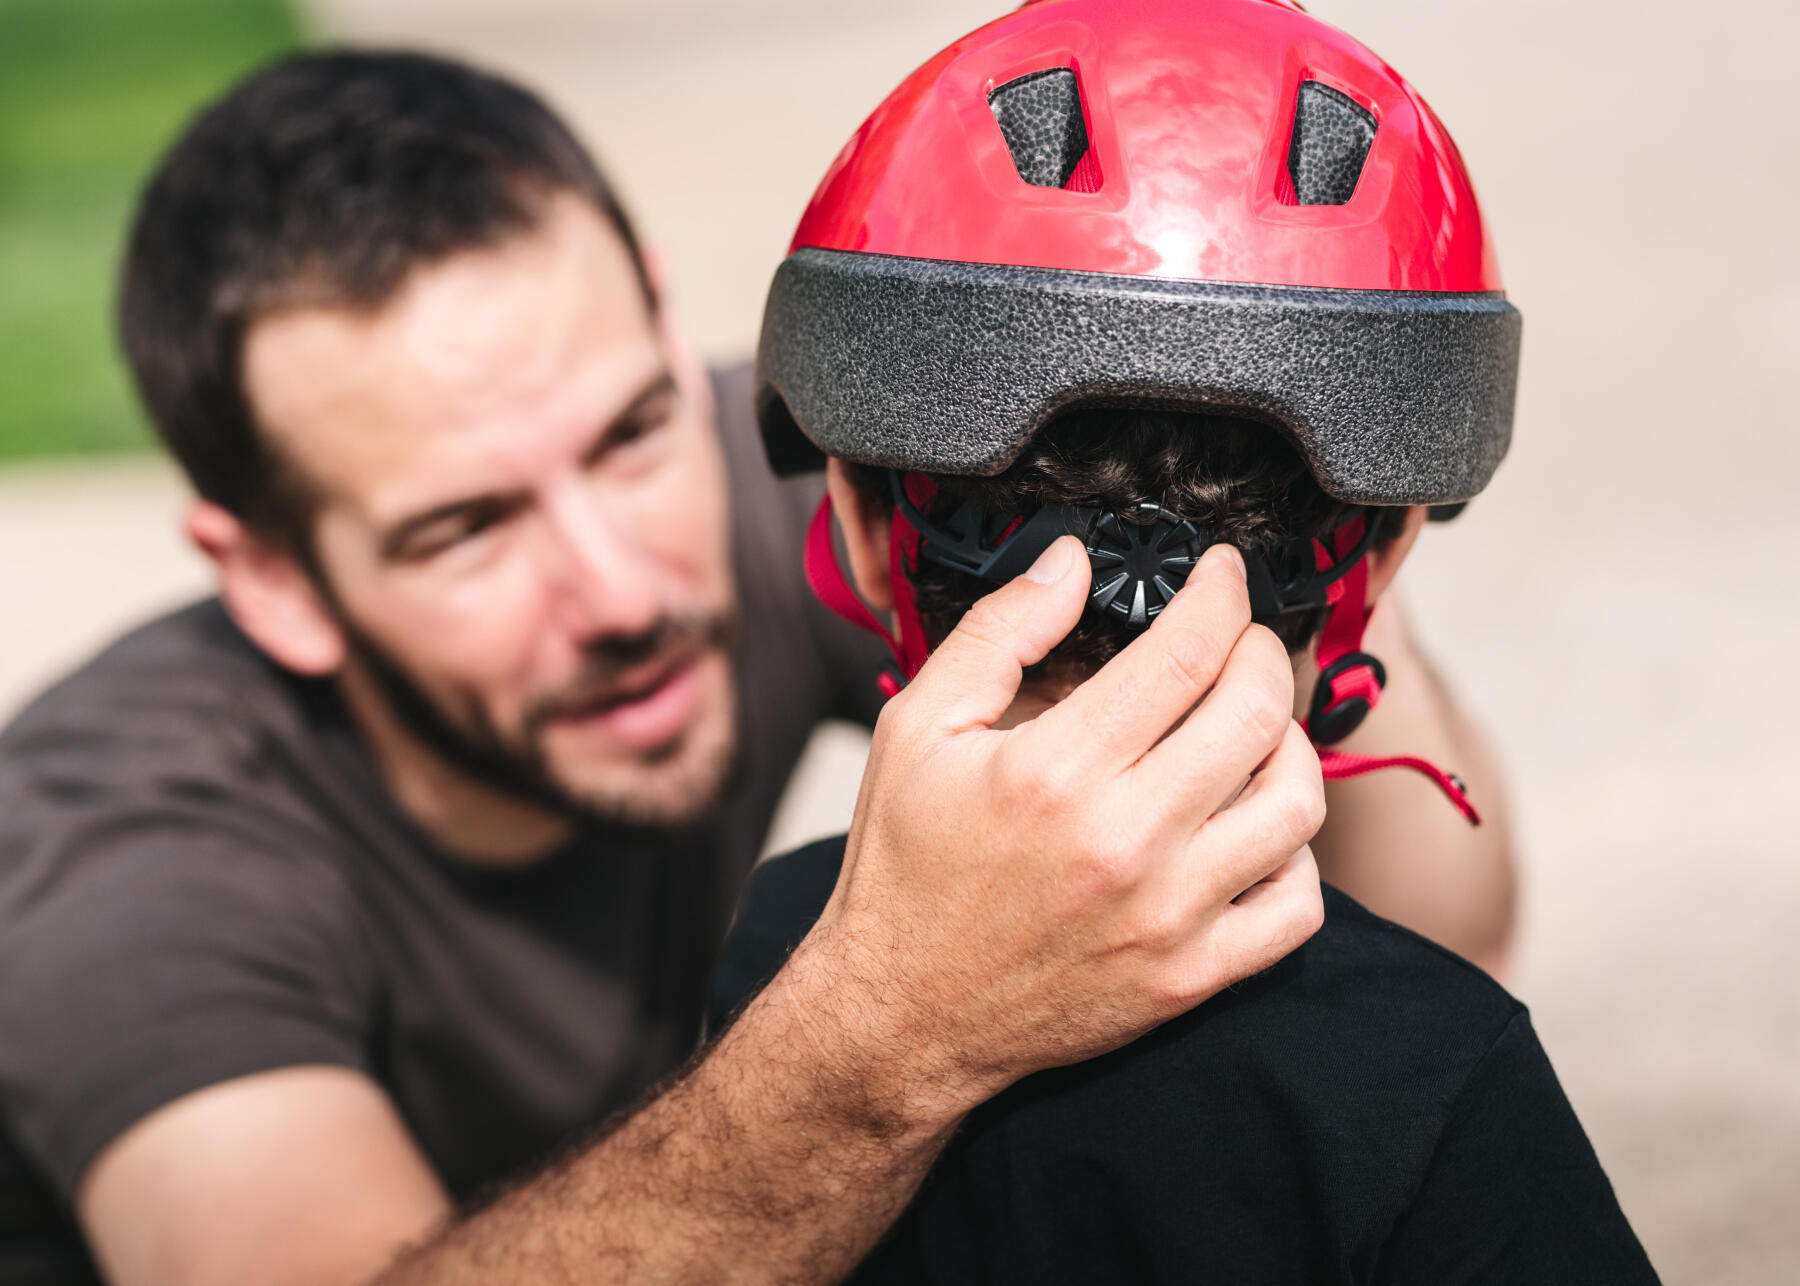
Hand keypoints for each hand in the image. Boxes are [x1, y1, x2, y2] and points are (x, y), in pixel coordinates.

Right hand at [776, 537, 1325, 1125]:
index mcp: (1056, 771)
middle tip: (1239, 642)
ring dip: (1289, 745)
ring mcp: (1168, 917)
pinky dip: (1295, 855)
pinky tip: (1250, 827)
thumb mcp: (918, 728)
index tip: (1222, 575)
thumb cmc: (907, 869)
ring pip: (1297, 804)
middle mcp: (1125, 842)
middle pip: (1257, 714)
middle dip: (1262, 653)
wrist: (900, 1013)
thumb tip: (1071, 562)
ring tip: (1251, 730)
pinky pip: (1298, 907)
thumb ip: (999, 633)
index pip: (1186, 652)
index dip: (1221, 594)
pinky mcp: (1190, 976)